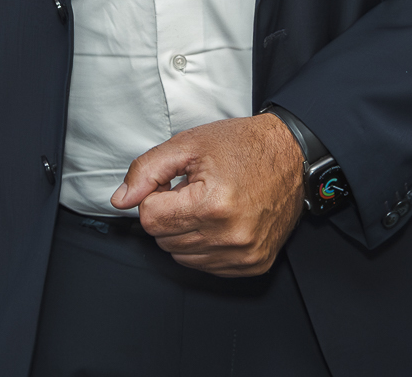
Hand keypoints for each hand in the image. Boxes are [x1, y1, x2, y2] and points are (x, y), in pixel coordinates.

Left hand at [110, 114, 304, 276]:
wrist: (291, 155)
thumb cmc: (242, 146)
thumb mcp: (188, 145)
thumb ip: (147, 170)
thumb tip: (120, 200)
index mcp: (212, 205)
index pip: (149, 219)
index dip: (154, 196)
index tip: (171, 183)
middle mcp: (230, 237)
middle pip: (163, 240)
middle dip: (168, 214)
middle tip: (190, 190)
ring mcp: (244, 254)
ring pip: (182, 256)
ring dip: (185, 232)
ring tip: (206, 204)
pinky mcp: (254, 264)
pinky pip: (208, 266)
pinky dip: (205, 246)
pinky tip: (219, 221)